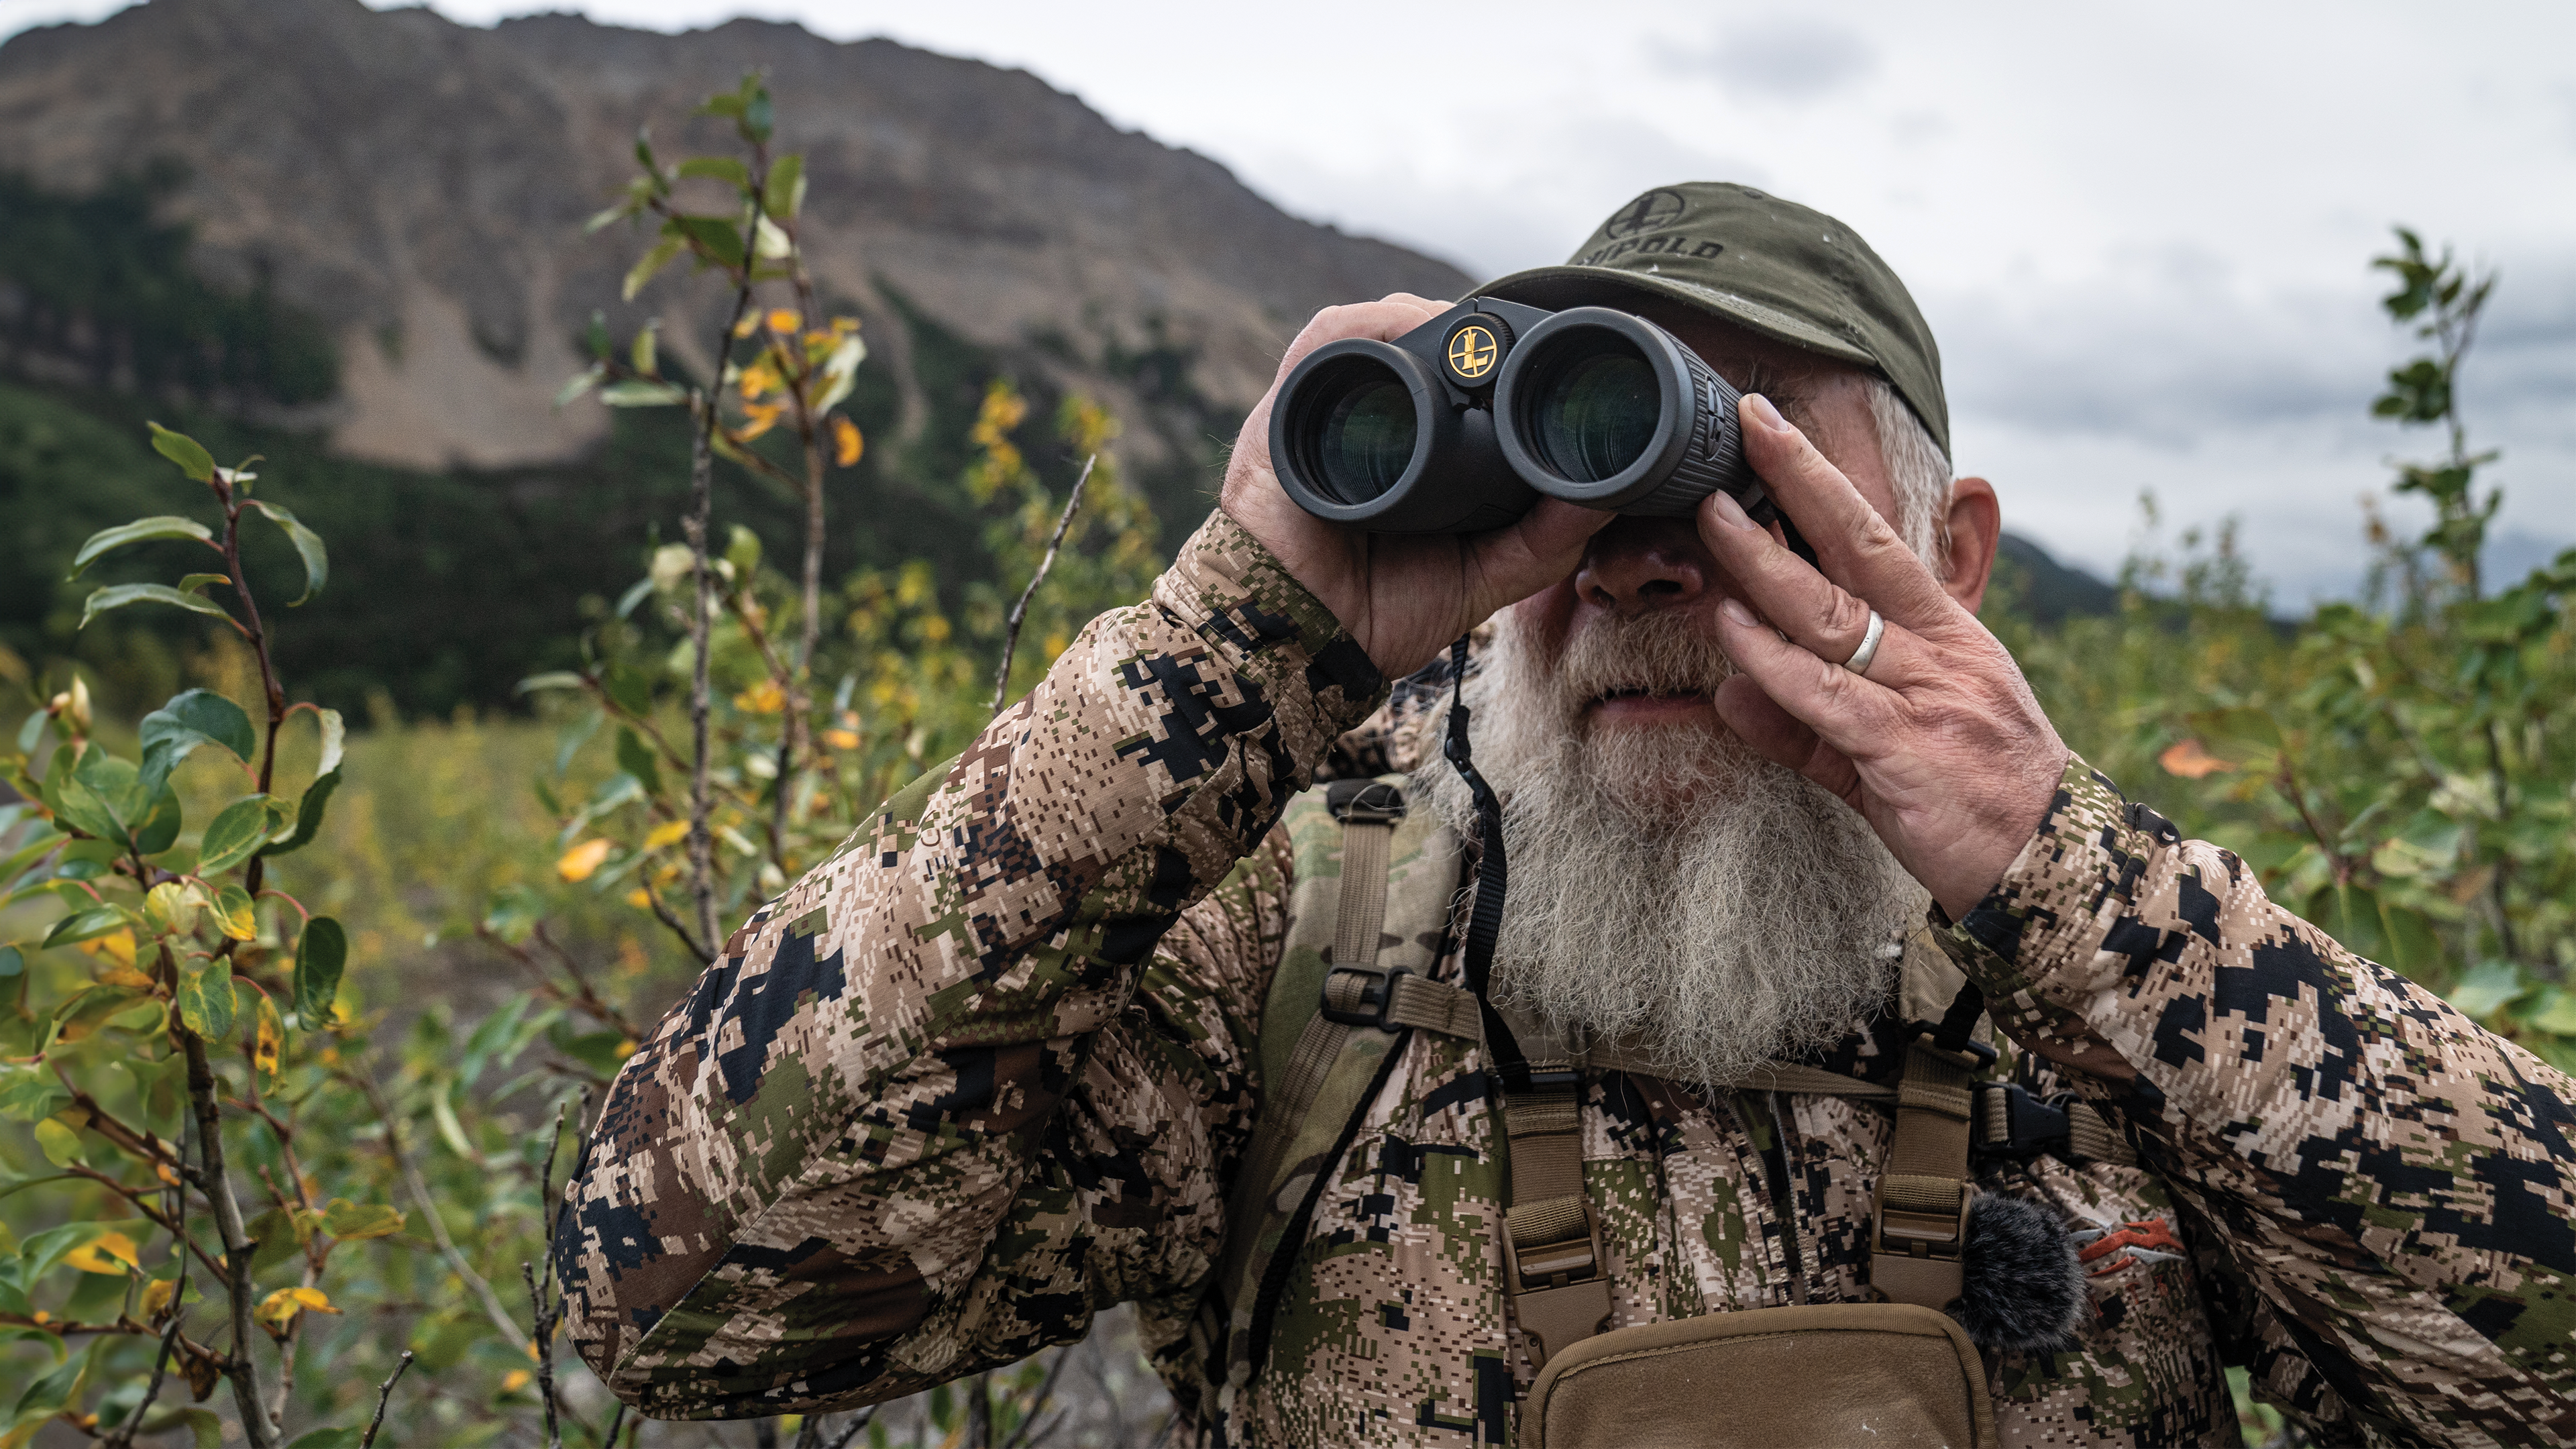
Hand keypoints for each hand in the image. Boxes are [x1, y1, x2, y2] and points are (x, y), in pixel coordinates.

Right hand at [1222, 295, 1612, 680]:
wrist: (1301, 649)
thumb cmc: (1377, 614)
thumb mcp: (1483, 574)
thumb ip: (1544, 539)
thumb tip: (1615, 492)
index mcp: (1413, 453)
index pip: (1460, 379)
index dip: (1503, 357)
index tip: (1555, 355)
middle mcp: (1369, 424)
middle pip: (1424, 344)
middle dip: (1476, 330)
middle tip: (1525, 340)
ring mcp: (1323, 414)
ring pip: (1379, 330)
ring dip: (1430, 318)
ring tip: (1479, 331)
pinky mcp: (1284, 415)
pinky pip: (1324, 342)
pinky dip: (1367, 324)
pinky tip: (1412, 325)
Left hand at [1702, 395, 2069, 918]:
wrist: (2051, 872)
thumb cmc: (1975, 805)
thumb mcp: (1886, 751)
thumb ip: (1805, 723)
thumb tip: (1731, 693)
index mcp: (1946, 636)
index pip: (1874, 541)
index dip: (1821, 483)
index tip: (1771, 432)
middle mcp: (1939, 651)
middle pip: (1858, 550)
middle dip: (1800, 480)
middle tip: (1747, 422)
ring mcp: (1926, 696)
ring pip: (1833, 615)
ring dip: (1766, 565)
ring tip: (1713, 517)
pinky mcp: (1907, 752)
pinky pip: (1829, 698)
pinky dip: (1777, 664)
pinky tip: (1733, 633)